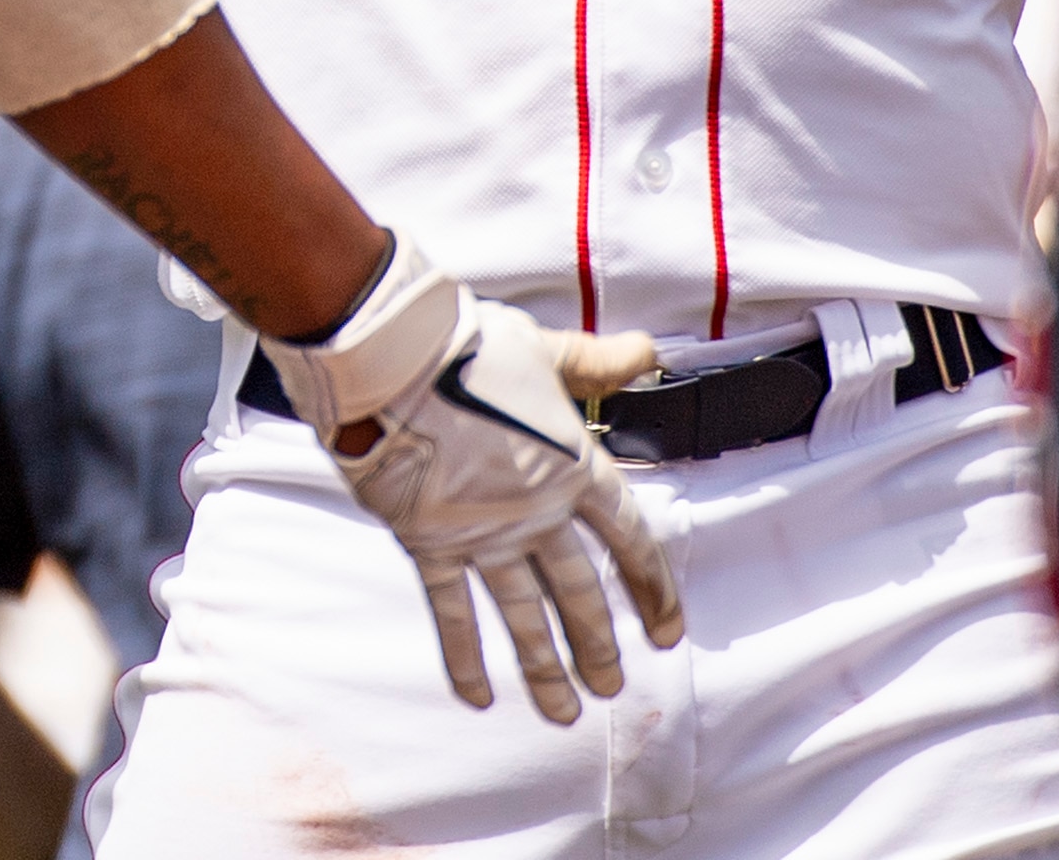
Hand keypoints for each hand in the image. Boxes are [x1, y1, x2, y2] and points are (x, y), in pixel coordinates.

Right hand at [259, 239, 687, 721]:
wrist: (391, 358)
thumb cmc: (468, 345)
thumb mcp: (544, 349)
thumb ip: (595, 363)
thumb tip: (647, 351)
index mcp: (572, 466)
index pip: (627, 540)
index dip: (651, 589)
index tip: (667, 631)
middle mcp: (535, 511)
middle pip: (578, 593)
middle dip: (598, 646)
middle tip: (613, 686)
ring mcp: (482, 535)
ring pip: (523, 618)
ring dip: (546, 669)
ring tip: (567, 714)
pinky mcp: (430, 544)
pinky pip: (452, 612)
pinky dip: (466, 657)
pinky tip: (480, 698)